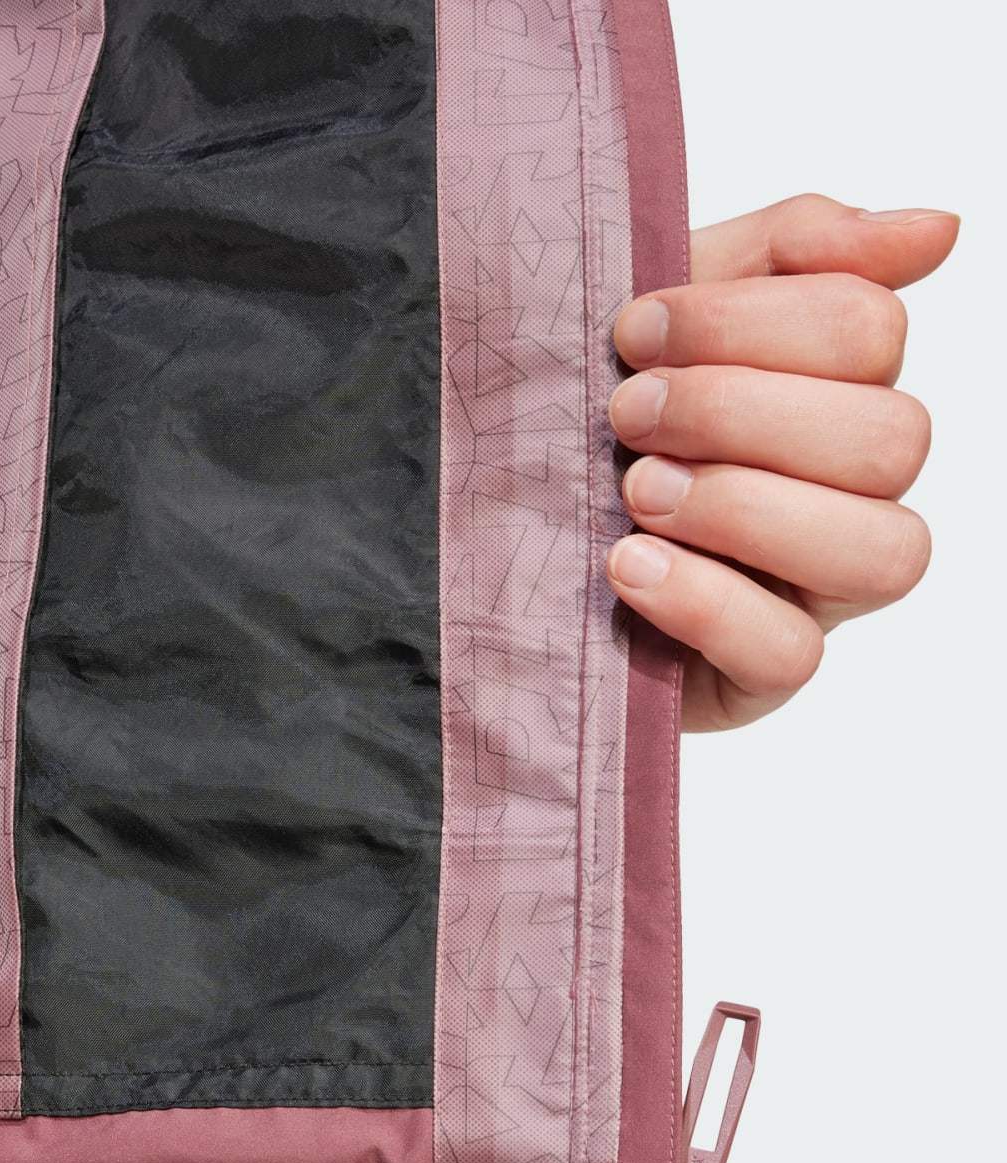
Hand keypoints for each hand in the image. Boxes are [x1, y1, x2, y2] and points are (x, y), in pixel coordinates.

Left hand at [603, 194, 958, 730]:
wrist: (485, 546)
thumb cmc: (583, 429)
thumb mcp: (662, 321)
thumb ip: (786, 253)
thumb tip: (936, 228)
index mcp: (835, 393)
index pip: (870, 330)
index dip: (752, 320)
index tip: (633, 330)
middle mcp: (847, 493)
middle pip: (890, 439)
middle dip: (743, 411)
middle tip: (626, 414)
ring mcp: (812, 591)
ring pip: (880, 550)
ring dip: (746, 505)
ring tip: (636, 492)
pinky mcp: (757, 676)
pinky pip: (790, 653)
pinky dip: (708, 602)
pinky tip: (628, 567)